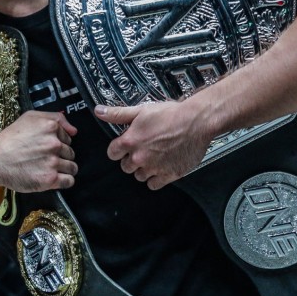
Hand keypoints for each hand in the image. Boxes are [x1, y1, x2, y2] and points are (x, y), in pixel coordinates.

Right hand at [0, 110, 77, 192]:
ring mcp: (52, 162)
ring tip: (47, 168)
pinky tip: (52, 178)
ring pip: (72, 167)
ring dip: (63, 169)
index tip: (46, 147)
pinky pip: (69, 181)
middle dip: (61, 156)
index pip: (68, 137)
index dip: (59, 143)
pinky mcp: (50, 179)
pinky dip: (64, 181)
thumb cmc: (9, 140)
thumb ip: (54, 117)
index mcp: (50, 127)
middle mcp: (54, 144)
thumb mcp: (29, 117)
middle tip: (44, 158)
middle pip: (71, 153)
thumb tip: (74, 130)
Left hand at [95, 101, 214, 189]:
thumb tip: (99, 111)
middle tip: (143, 149)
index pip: (112, 153)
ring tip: (153, 157)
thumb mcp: (141, 110)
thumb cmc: (171, 114)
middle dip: (131, 159)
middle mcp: (140, 157)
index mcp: (130, 141)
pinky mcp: (169, 175)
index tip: (125, 145)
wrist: (196, 122)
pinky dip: (155, 178)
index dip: (118, 148)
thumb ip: (118, 114)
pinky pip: (153, 185)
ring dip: (143, 169)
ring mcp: (154, 168)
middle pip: (125, 166)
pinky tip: (160, 167)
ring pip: (139, 176)